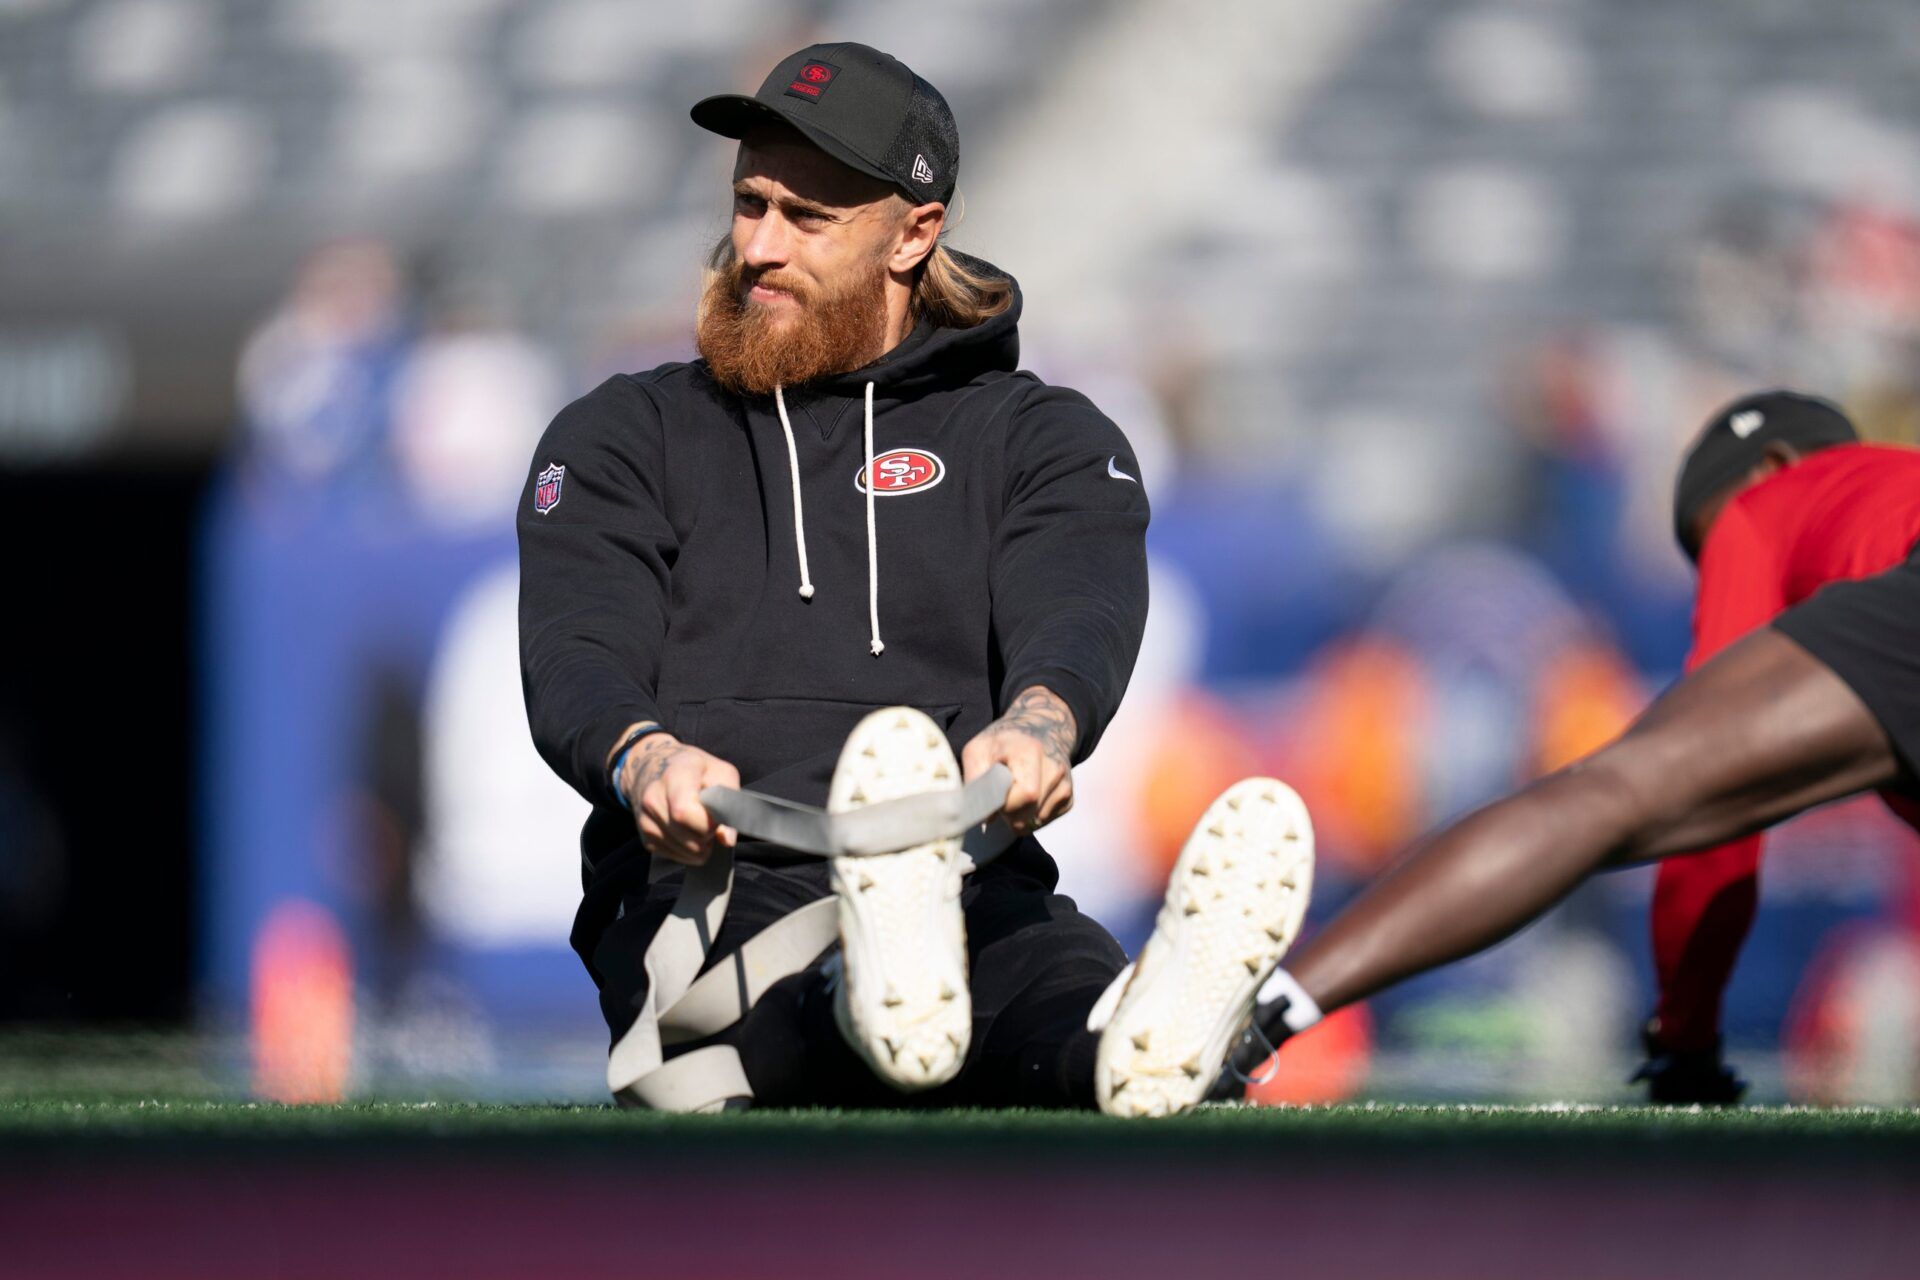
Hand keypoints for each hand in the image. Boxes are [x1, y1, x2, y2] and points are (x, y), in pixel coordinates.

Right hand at [617, 734, 740, 864]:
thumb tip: (727, 840)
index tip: (718, 816)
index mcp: (674, 776)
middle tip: (711, 819)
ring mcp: (645, 820)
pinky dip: (690, 850)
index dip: (708, 823)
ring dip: (702, 845)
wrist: (654, 766)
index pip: (684, 813)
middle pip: (690, 839)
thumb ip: (729, 801)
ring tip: (699, 823)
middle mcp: (653, 798)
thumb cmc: (695, 769)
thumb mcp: (720, 771)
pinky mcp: (646, 838)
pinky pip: (677, 856)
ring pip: (686, 852)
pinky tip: (688, 830)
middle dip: (709, 836)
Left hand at [961, 686, 1077, 836]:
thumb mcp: (978, 750)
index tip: (992, 794)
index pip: (1026, 794)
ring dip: (1018, 815)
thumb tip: (987, 818)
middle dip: (1008, 812)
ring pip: (1035, 822)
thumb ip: (976, 780)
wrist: (1039, 730)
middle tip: (1000, 792)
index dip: (1003, 802)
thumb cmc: (1003, 743)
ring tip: (1013, 790)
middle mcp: (1055, 767)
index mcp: (1032, 751)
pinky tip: (1026, 795)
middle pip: (1028, 815)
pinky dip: (1030, 814)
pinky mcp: (1069, 798)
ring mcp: (1065, 784)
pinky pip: (1043, 821)